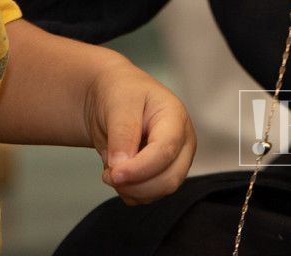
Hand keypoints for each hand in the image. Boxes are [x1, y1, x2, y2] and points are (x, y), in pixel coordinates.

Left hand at [83, 61, 197, 204]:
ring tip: (110, 168)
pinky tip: (120, 173)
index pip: (165, 151)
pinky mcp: (163, 175)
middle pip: (169, 179)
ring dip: (130, 189)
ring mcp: (176, 161)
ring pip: (159, 192)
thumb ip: (122, 134)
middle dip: (135, 184)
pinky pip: (148, 197)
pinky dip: (129, 192)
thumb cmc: (120, 93)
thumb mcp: (118, 103)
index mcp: (176, 118)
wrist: (112, 97)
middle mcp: (183, 142)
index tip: (114, 174)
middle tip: (107, 173)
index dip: (139, 168)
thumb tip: (121, 167)